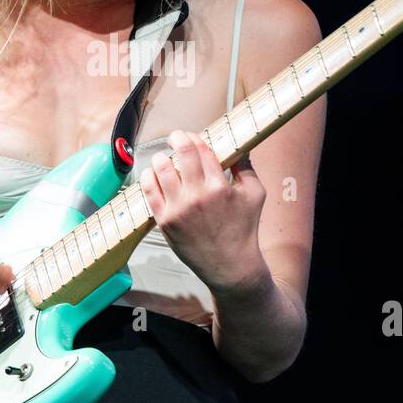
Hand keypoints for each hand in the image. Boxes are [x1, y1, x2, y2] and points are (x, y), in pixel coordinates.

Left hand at [138, 129, 267, 294]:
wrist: (230, 266)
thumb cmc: (244, 230)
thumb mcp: (255, 195)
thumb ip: (246, 168)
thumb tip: (239, 147)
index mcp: (220, 186)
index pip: (201, 150)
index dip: (193, 137)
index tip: (189, 135)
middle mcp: (197, 195)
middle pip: (181, 153)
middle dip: (177, 139)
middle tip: (175, 137)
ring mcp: (178, 209)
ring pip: (161, 169)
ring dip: (160, 158)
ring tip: (162, 158)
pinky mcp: (165, 221)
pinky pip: (149, 191)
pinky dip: (148, 177)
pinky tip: (151, 173)